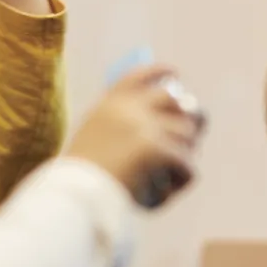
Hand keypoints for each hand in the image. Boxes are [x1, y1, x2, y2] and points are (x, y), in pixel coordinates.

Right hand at [67, 64, 204, 204]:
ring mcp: (145, 125)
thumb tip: (165, 125)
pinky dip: (183, 178)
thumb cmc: (82, 178)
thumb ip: (120, 126)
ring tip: (175, 175)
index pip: (140, 75)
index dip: (160, 71)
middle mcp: (129, 108)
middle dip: (189, 119)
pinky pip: (187, 163)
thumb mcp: (94, 140)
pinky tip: (172, 190)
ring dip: (186, 155)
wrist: (75, 195)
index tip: (175, 72)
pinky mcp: (156, 148)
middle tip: (191, 139)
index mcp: (110, 103)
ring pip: (187, 134)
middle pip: (177, 101)